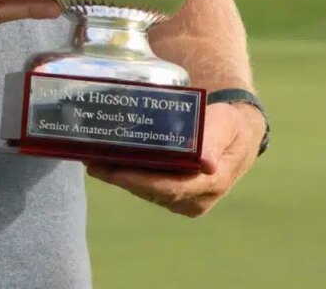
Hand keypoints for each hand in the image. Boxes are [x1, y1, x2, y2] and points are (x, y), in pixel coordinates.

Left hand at [86, 101, 263, 216]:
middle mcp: (197, 198)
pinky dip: (126, 176)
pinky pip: (146, 188)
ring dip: (118, 177)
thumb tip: (207, 164)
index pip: (169, 187)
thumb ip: (213, 140)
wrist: (234, 135)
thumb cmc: (227, 125)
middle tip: (91, 160)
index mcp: (212, 182)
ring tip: (92, 158)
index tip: (113, 171)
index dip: (139, 181)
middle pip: (150, 191)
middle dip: (119, 178)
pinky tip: (106, 162)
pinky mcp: (174, 196)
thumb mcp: (224, 125)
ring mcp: (185, 200)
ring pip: (145, 191)